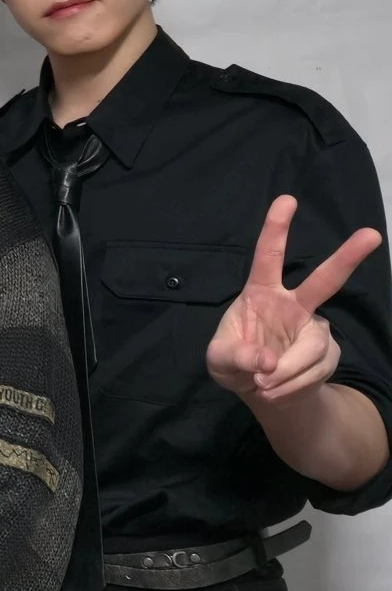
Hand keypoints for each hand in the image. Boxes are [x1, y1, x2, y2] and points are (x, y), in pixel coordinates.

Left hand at [207, 195, 382, 404]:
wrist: (261, 391)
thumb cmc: (236, 363)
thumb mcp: (219, 361)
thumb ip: (233, 356)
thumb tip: (264, 360)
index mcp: (261, 293)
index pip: (268, 256)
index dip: (276, 228)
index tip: (286, 200)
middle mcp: (293, 305)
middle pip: (324, 280)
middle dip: (347, 257)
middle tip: (371, 235)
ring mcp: (314, 328)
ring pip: (312, 346)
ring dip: (286, 371)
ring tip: (263, 383)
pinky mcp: (327, 353)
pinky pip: (315, 369)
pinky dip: (291, 384)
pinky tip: (275, 389)